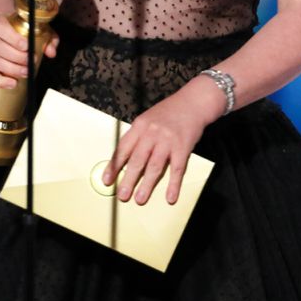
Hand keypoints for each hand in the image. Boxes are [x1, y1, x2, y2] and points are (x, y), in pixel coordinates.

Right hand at [0, 11, 58, 88]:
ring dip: (11, 69)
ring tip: (25, 72)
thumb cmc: (18, 26)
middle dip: (16, 57)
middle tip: (31, 62)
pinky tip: (12, 83)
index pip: (1, 27)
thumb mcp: (34, 26)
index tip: (28, 47)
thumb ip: (46, 36)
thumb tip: (51, 52)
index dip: (14, 39)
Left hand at [101, 78, 225, 205]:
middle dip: (128, 180)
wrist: (193, 102)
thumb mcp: (147, 118)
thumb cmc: (169, 112)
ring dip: (146, 185)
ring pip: (155, 166)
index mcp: (140, 125)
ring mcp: (168, 140)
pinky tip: (170, 197)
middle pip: (137, 160)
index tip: (107, 180)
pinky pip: (177, 169)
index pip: (123, 148)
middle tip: (122, 195)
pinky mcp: (183, 147)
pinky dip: (174, 185)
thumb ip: (137, 136)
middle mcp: (152, 133)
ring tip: (140, 199)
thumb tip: (124, 159)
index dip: (114, 166)